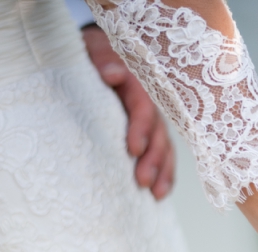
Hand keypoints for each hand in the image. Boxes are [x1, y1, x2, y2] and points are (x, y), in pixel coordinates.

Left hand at [81, 25, 174, 199]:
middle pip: (159, 133)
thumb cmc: (92, 55)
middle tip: (143, 181)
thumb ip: (102, 59)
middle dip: (153, 159)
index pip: (145, 108)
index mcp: (137, 84)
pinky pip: (162, 156)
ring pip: (165, 148)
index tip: (133, 149)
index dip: (141, 129)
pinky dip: (164, 175)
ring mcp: (152, 122)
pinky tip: (158, 195)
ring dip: (162, 172)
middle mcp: (150, 105)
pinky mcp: (150, 135)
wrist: (97, 56)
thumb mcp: (93, 50)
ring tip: (155, 194)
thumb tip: (112, 74)